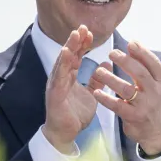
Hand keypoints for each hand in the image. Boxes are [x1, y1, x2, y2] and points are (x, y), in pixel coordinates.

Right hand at [42, 25, 99, 153]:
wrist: (66, 133)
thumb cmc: (75, 114)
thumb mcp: (91, 94)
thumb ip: (97, 80)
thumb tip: (107, 64)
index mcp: (69, 77)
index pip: (76, 56)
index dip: (82, 44)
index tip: (90, 32)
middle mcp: (61, 78)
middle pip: (68, 55)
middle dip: (75, 41)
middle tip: (83, 27)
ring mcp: (56, 85)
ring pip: (62, 63)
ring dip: (68, 48)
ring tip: (75, 35)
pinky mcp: (54, 94)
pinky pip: (58, 77)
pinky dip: (62, 65)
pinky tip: (66, 54)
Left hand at [89, 40, 160, 155]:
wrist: (156, 131)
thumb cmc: (151, 102)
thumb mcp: (153, 85)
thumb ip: (144, 67)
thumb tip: (133, 43)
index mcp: (160, 82)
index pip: (154, 64)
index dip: (143, 52)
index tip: (131, 43)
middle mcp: (155, 92)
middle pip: (140, 73)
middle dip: (125, 61)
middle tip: (111, 53)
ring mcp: (144, 105)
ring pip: (127, 89)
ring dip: (111, 79)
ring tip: (98, 71)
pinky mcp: (134, 117)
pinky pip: (118, 106)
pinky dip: (106, 99)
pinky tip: (96, 92)